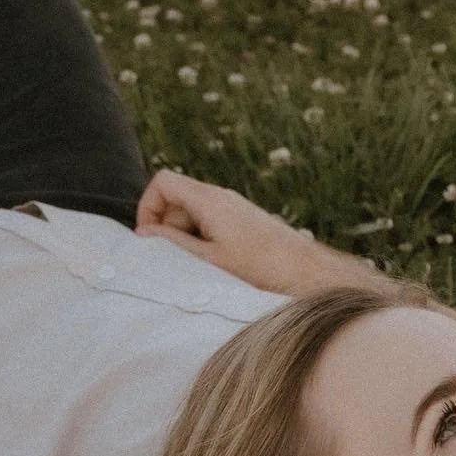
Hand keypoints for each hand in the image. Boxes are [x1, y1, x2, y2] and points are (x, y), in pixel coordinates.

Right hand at [135, 170, 371, 295]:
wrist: (310, 274)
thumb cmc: (263, 269)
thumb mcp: (210, 260)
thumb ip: (174, 245)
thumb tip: (144, 235)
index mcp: (210, 200)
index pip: (163, 182)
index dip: (148, 207)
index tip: (151, 239)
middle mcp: (223, 198)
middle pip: (178, 199)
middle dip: (168, 228)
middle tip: (175, 261)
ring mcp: (236, 209)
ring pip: (195, 215)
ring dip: (187, 238)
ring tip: (198, 269)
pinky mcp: (247, 223)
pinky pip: (214, 225)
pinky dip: (206, 242)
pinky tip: (217, 268)